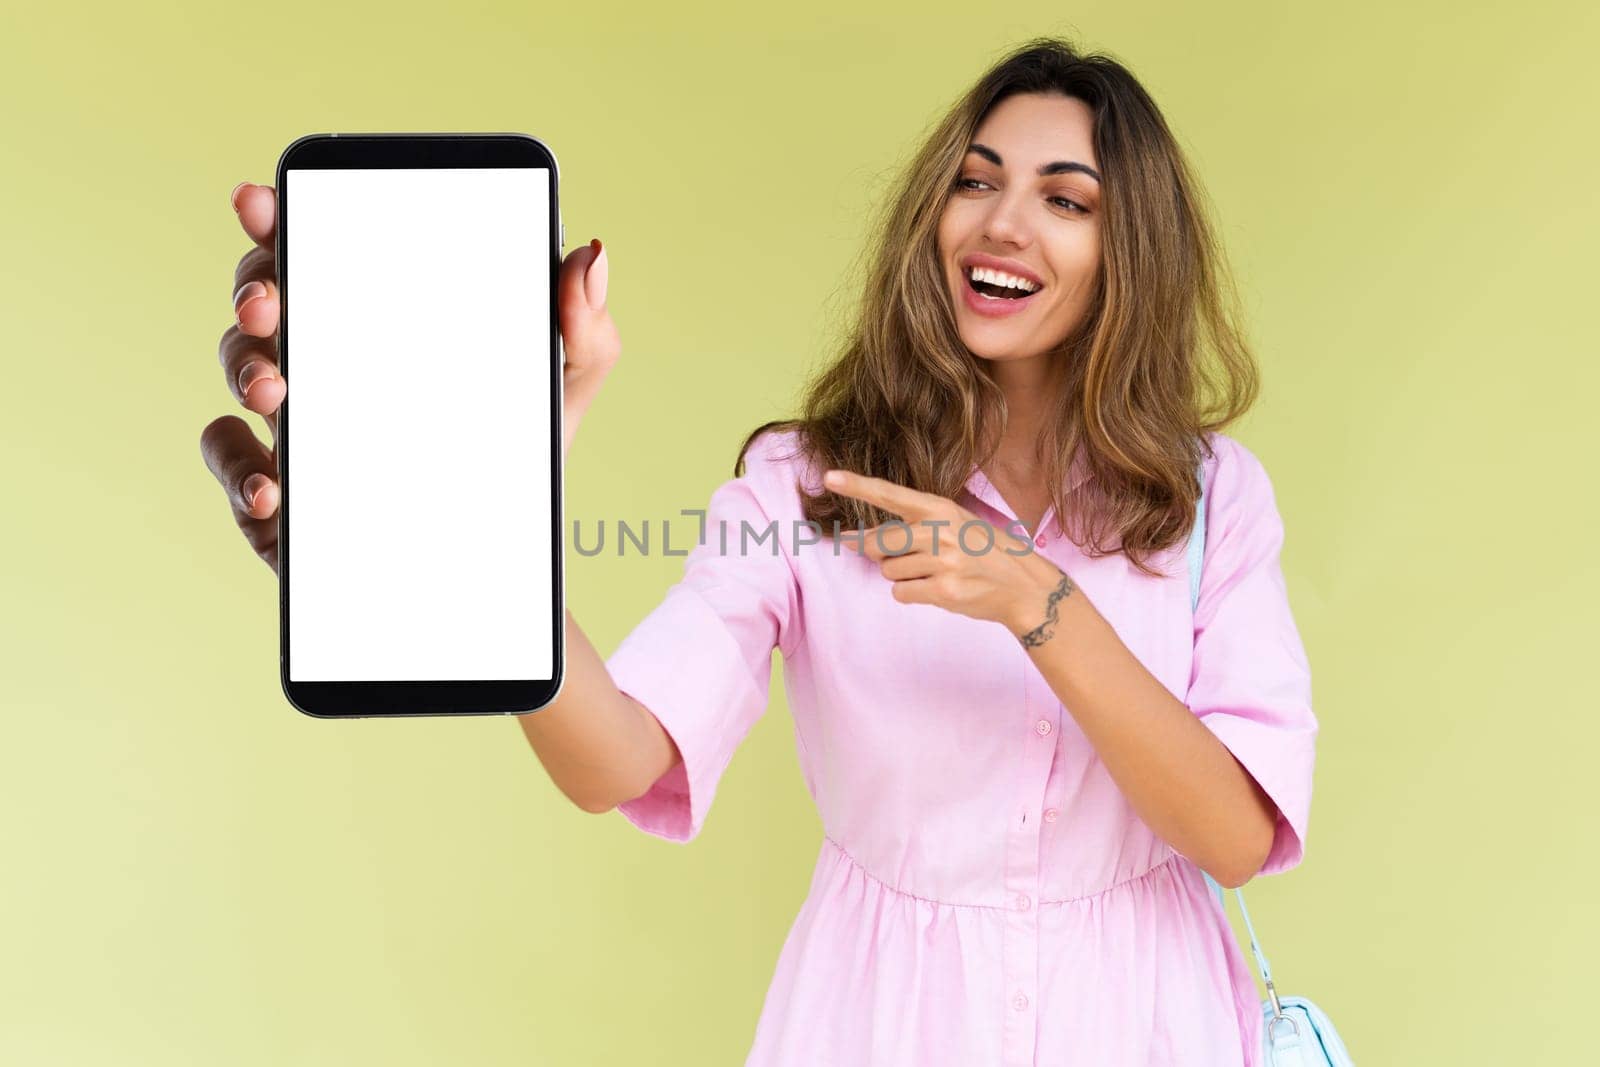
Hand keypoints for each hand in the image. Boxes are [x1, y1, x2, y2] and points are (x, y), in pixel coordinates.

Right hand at [199, 181, 618, 576]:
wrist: (499, 558)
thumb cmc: (515, 456)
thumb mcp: (558, 392)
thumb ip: (583, 330)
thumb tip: (590, 255)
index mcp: (380, 319)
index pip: (320, 249)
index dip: (280, 218)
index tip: (260, 198)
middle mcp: (326, 361)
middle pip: (264, 299)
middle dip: (252, 288)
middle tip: (269, 302)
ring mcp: (294, 426)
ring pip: (243, 373)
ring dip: (247, 371)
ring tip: (278, 391)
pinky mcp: (281, 495)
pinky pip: (236, 471)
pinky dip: (242, 470)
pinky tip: (274, 486)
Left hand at [822, 469, 1071, 638]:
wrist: (1022, 584)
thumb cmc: (982, 551)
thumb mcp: (955, 523)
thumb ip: (914, 526)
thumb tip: (860, 540)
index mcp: (939, 508)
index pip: (889, 494)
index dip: (857, 486)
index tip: (829, 477)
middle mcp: (939, 530)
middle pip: (877, 543)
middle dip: (879, 553)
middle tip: (904, 556)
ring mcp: (942, 560)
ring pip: (889, 571)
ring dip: (903, 576)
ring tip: (934, 572)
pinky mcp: (943, 589)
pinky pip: (902, 593)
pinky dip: (912, 594)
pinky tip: (937, 588)